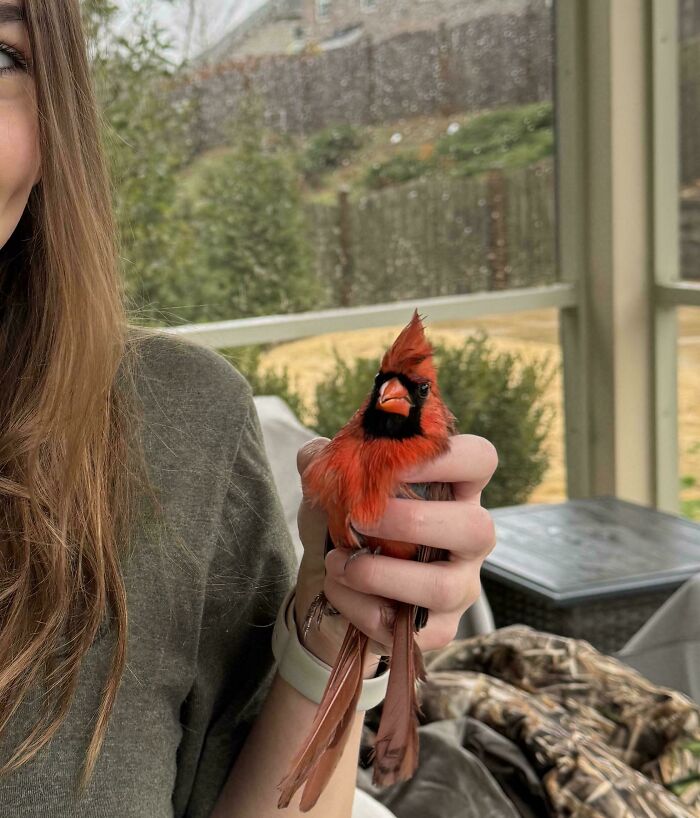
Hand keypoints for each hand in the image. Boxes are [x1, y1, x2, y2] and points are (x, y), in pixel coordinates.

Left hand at [294, 434, 497, 673]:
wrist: (331, 590)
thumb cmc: (347, 528)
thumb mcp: (332, 490)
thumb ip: (323, 463)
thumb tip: (315, 453)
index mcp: (453, 491)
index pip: (479, 460)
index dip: (446, 457)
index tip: (396, 462)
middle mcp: (468, 539)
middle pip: (477, 527)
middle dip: (410, 521)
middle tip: (360, 520)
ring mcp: (460, 587)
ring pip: (444, 586)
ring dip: (379, 572)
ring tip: (337, 562)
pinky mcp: (439, 629)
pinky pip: (412, 628)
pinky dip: (362, 608)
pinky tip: (338, 590)